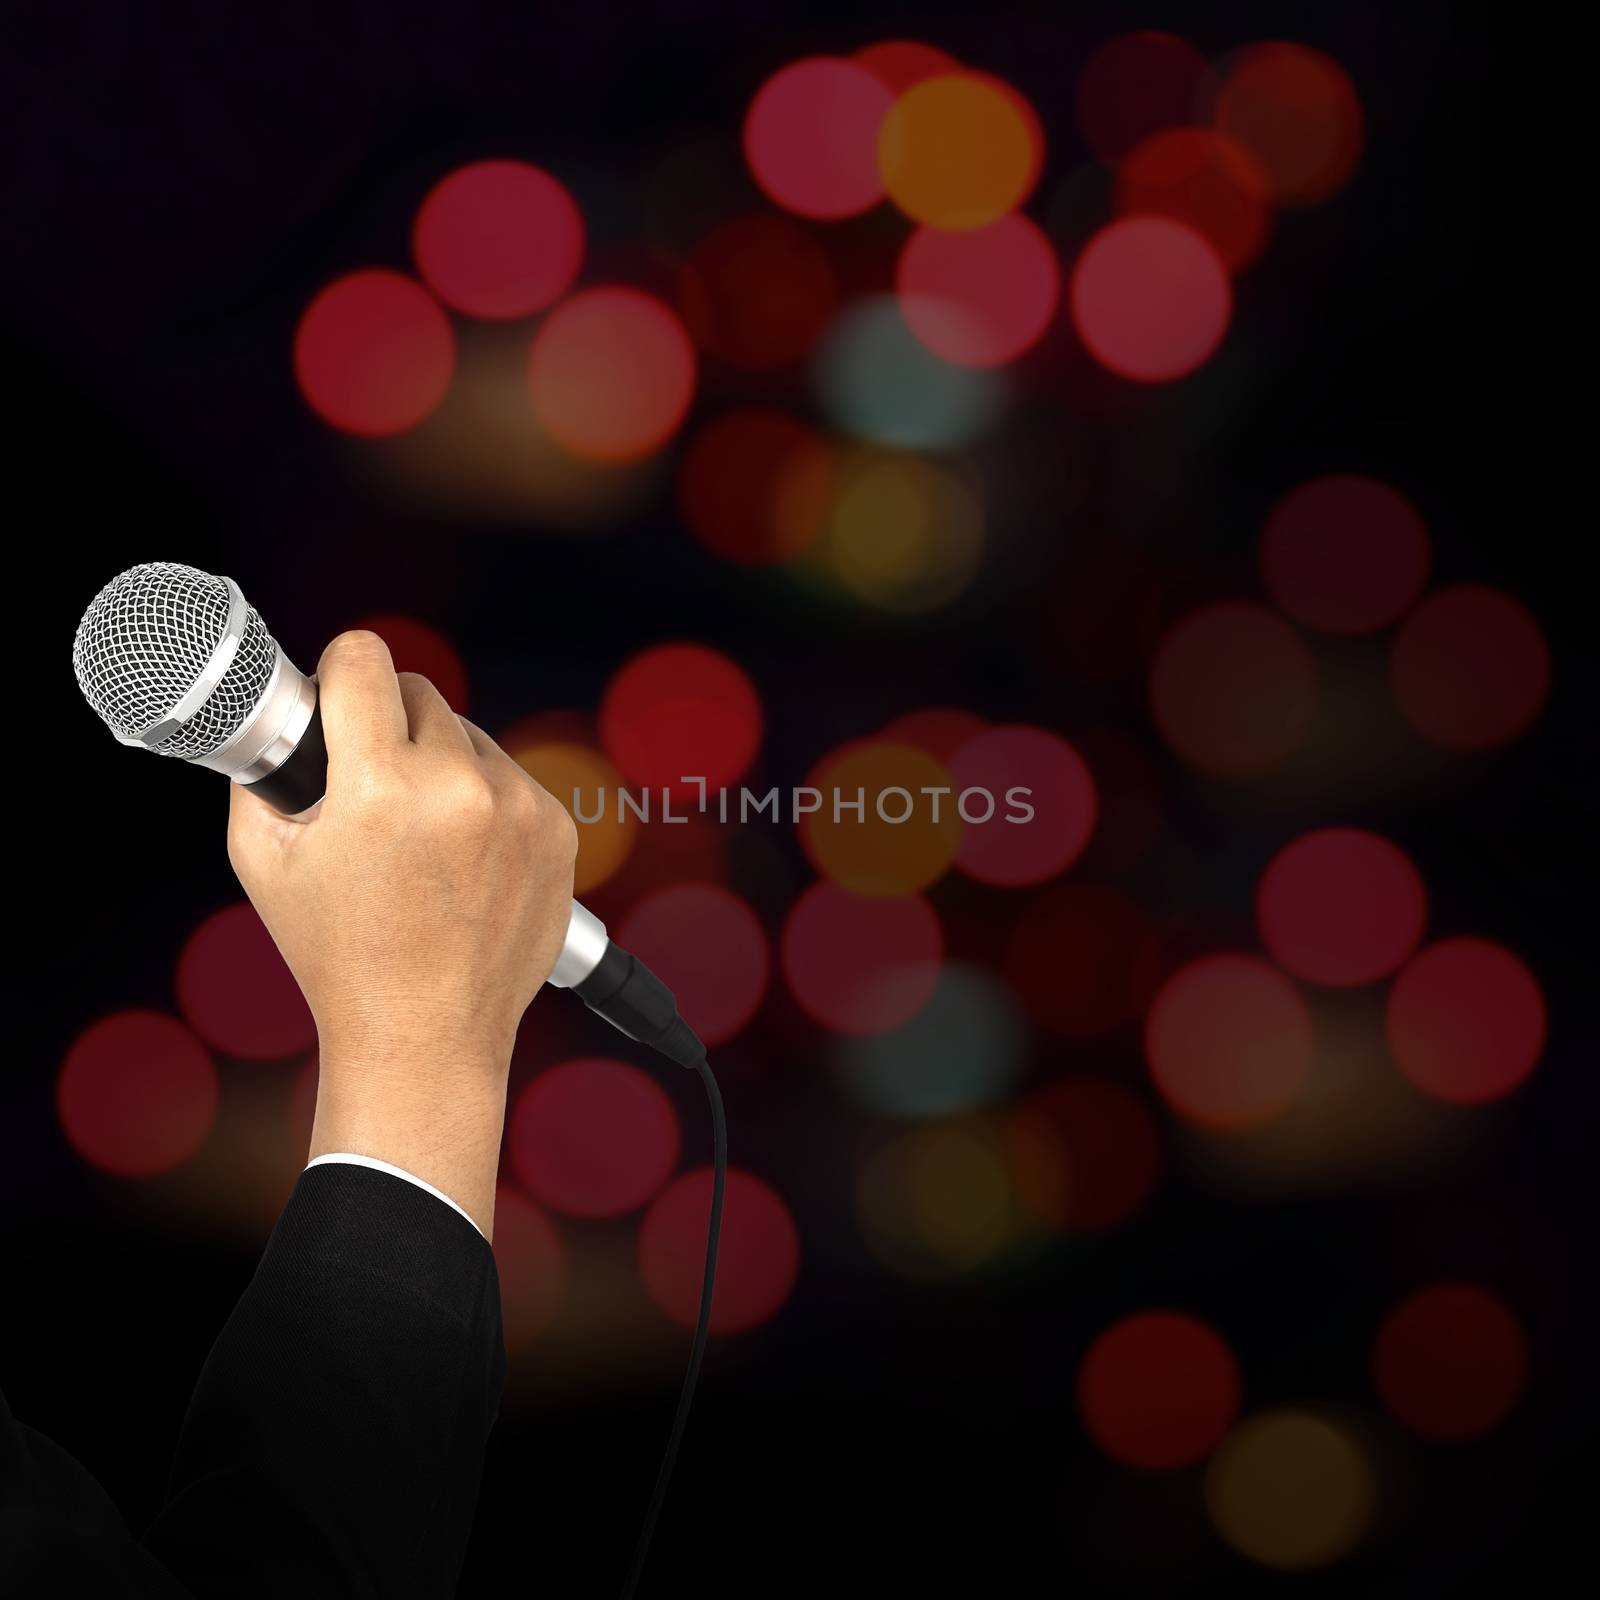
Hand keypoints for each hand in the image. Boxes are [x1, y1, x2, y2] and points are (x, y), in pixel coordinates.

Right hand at [226, 630, 577, 1234]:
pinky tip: (462, 859)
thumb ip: (268, 767)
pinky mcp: (558, 830)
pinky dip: (485, 801)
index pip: (364, 660)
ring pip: (469, 736)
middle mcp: (460, 788)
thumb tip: (286, 711)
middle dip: (388, 726)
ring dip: (442, 764)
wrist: (425, 1036)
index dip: (340, 670)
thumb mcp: (262, 858)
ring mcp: (519, 808)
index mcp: (382, 788)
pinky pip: (510, 778)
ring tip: (419, 838)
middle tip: (369, 784)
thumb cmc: (337, 954)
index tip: (336, 690)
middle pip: (418, 693)